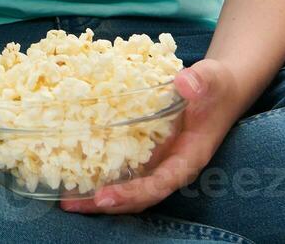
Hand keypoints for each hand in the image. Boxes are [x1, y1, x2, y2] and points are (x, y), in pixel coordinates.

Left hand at [60, 58, 241, 214]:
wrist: (219, 89)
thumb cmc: (217, 87)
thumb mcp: (212, 80)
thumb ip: (200, 82)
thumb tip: (183, 83)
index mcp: (188, 157)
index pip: (160, 184)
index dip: (133, 193)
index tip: (105, 197)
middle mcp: (170, 165)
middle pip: (138, 195)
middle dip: (106, 203)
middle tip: (70, 204)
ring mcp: (157, 160)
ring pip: (128, 186)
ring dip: (99, 195)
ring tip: (65, 199)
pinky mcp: (145, 150)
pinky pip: (123, 167)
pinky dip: (101, 173)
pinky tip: (74, 172)